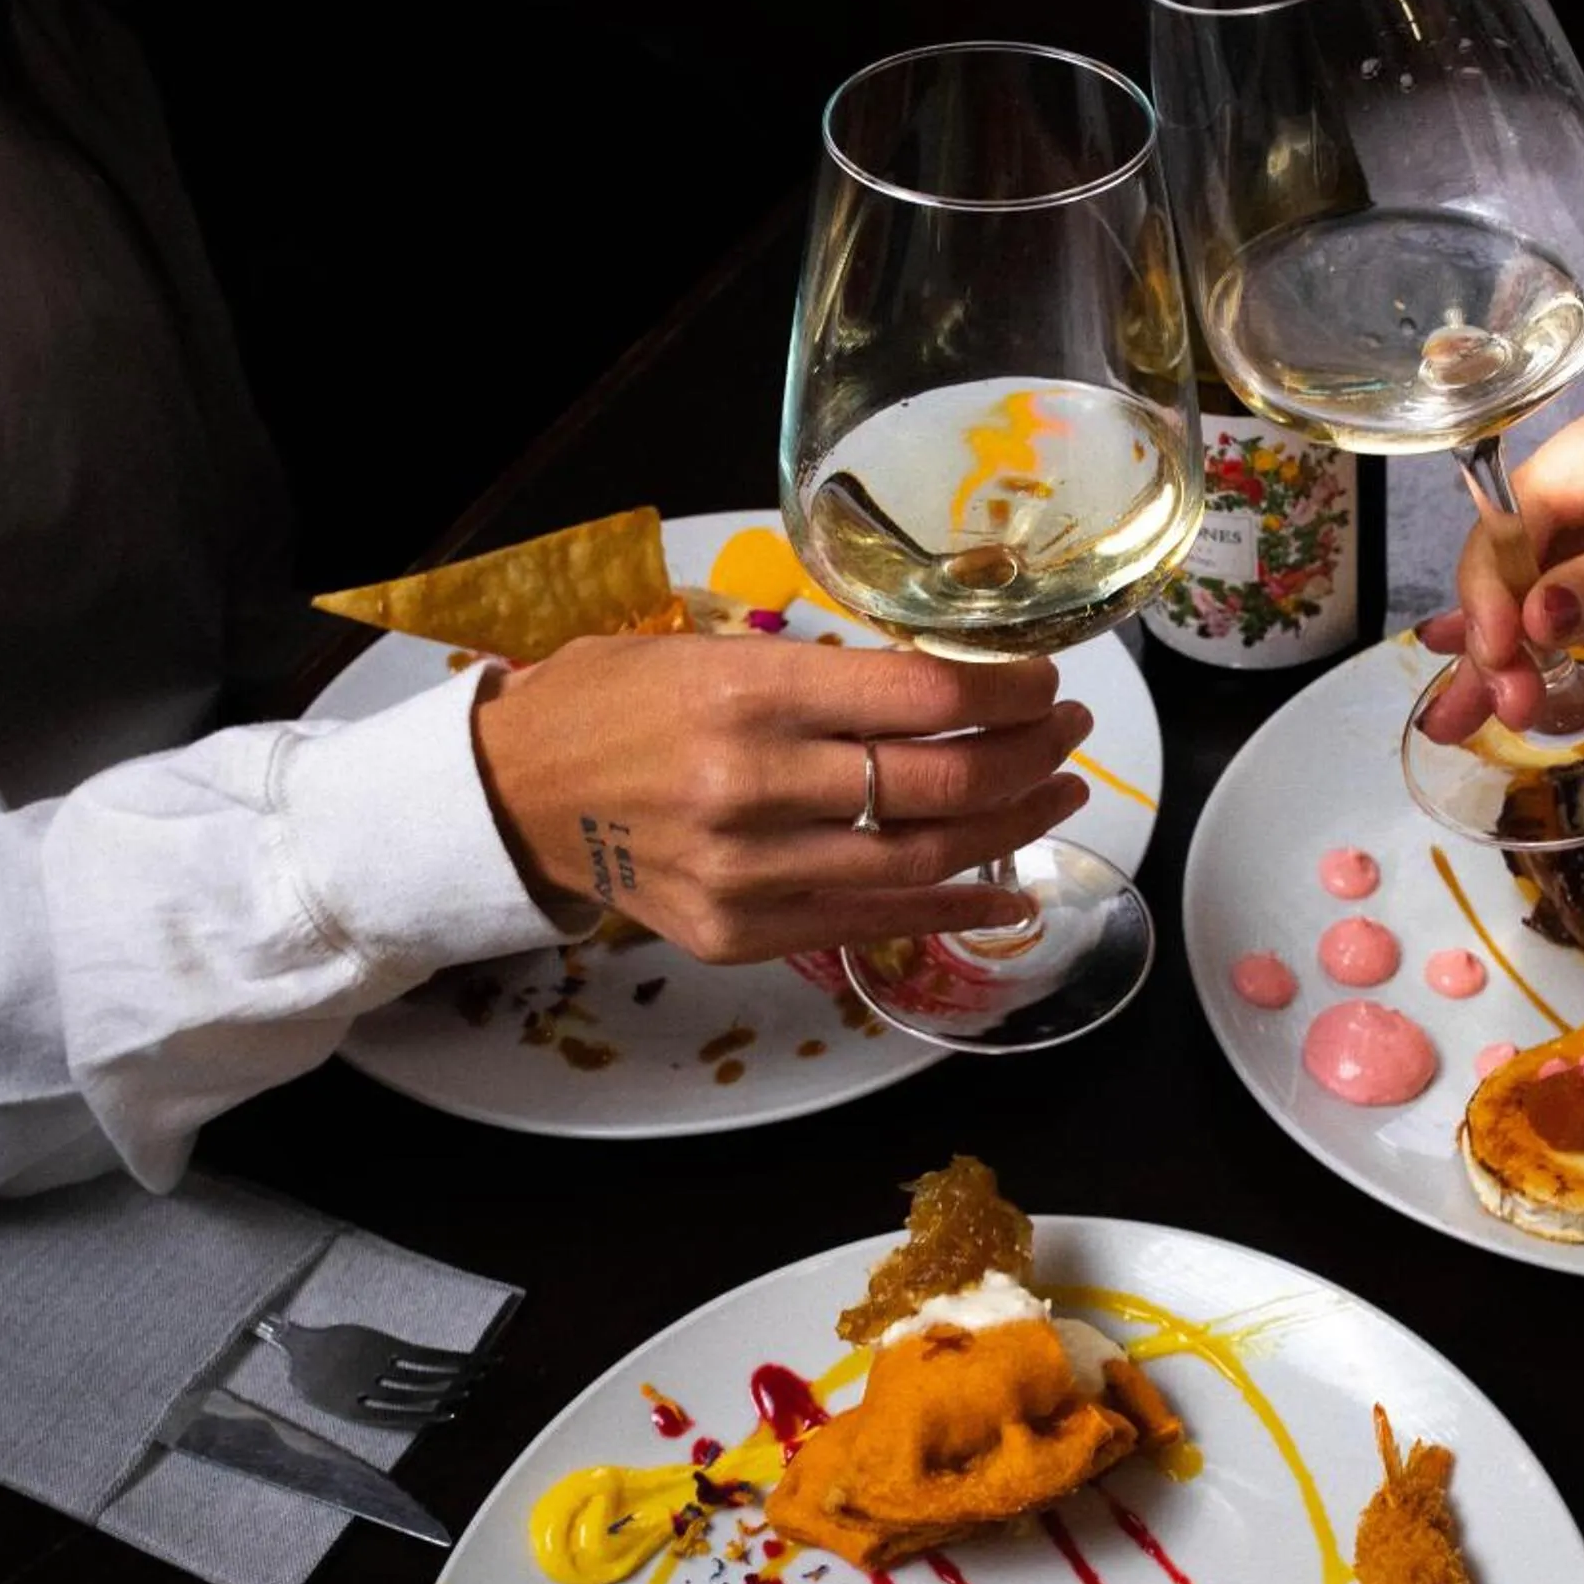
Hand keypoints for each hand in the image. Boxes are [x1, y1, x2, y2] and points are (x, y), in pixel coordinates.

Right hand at [470, 634, 1089, 961]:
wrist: (516, 795)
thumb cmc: (617, 703)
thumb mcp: (711, 649)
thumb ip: (821, 673)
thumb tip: (949, 682)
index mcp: (748, 693)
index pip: (920, 696)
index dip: (1007, 689)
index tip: (1045, 680)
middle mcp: (753, 785)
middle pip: (938, 782)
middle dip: (1026, 754)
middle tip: (1068, 732)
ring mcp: (749, 872)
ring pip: (921, 859)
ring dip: (1010, 826)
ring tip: (1059, 793)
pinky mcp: (742, 934)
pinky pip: (875, 925)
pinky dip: (956, 908)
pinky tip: (1011, 886)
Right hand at [1417, 362, 1583, 740]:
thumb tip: (1532, 620)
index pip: (1535, 502)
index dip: (1499, 583)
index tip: (1495, 661)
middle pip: (1532, 534)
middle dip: (1496, 622)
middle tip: (1480, 712)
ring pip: (1552, 562)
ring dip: (1513, 637)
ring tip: (1468, 715)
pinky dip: (1555, 625)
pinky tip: (1506, 670)